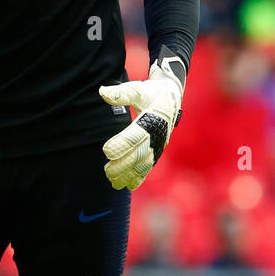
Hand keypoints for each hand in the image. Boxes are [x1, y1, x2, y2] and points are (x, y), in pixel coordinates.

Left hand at [99, 54, 184, 190]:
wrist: (172, 96)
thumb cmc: (151, 92)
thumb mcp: (137, 89)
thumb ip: (120, 93)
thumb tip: (102, 91)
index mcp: (152, 118)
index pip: (136, 135)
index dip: (122, 145)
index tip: (107, 151)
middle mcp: (157, 134)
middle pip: (139, 154)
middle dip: (123, 165)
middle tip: (107, 171)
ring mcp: (158, 144)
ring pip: (144, 164)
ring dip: (129, 175)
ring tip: (114, 182)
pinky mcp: (158, 151)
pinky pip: (149, 166)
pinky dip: (139, 177)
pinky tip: (128, 185)